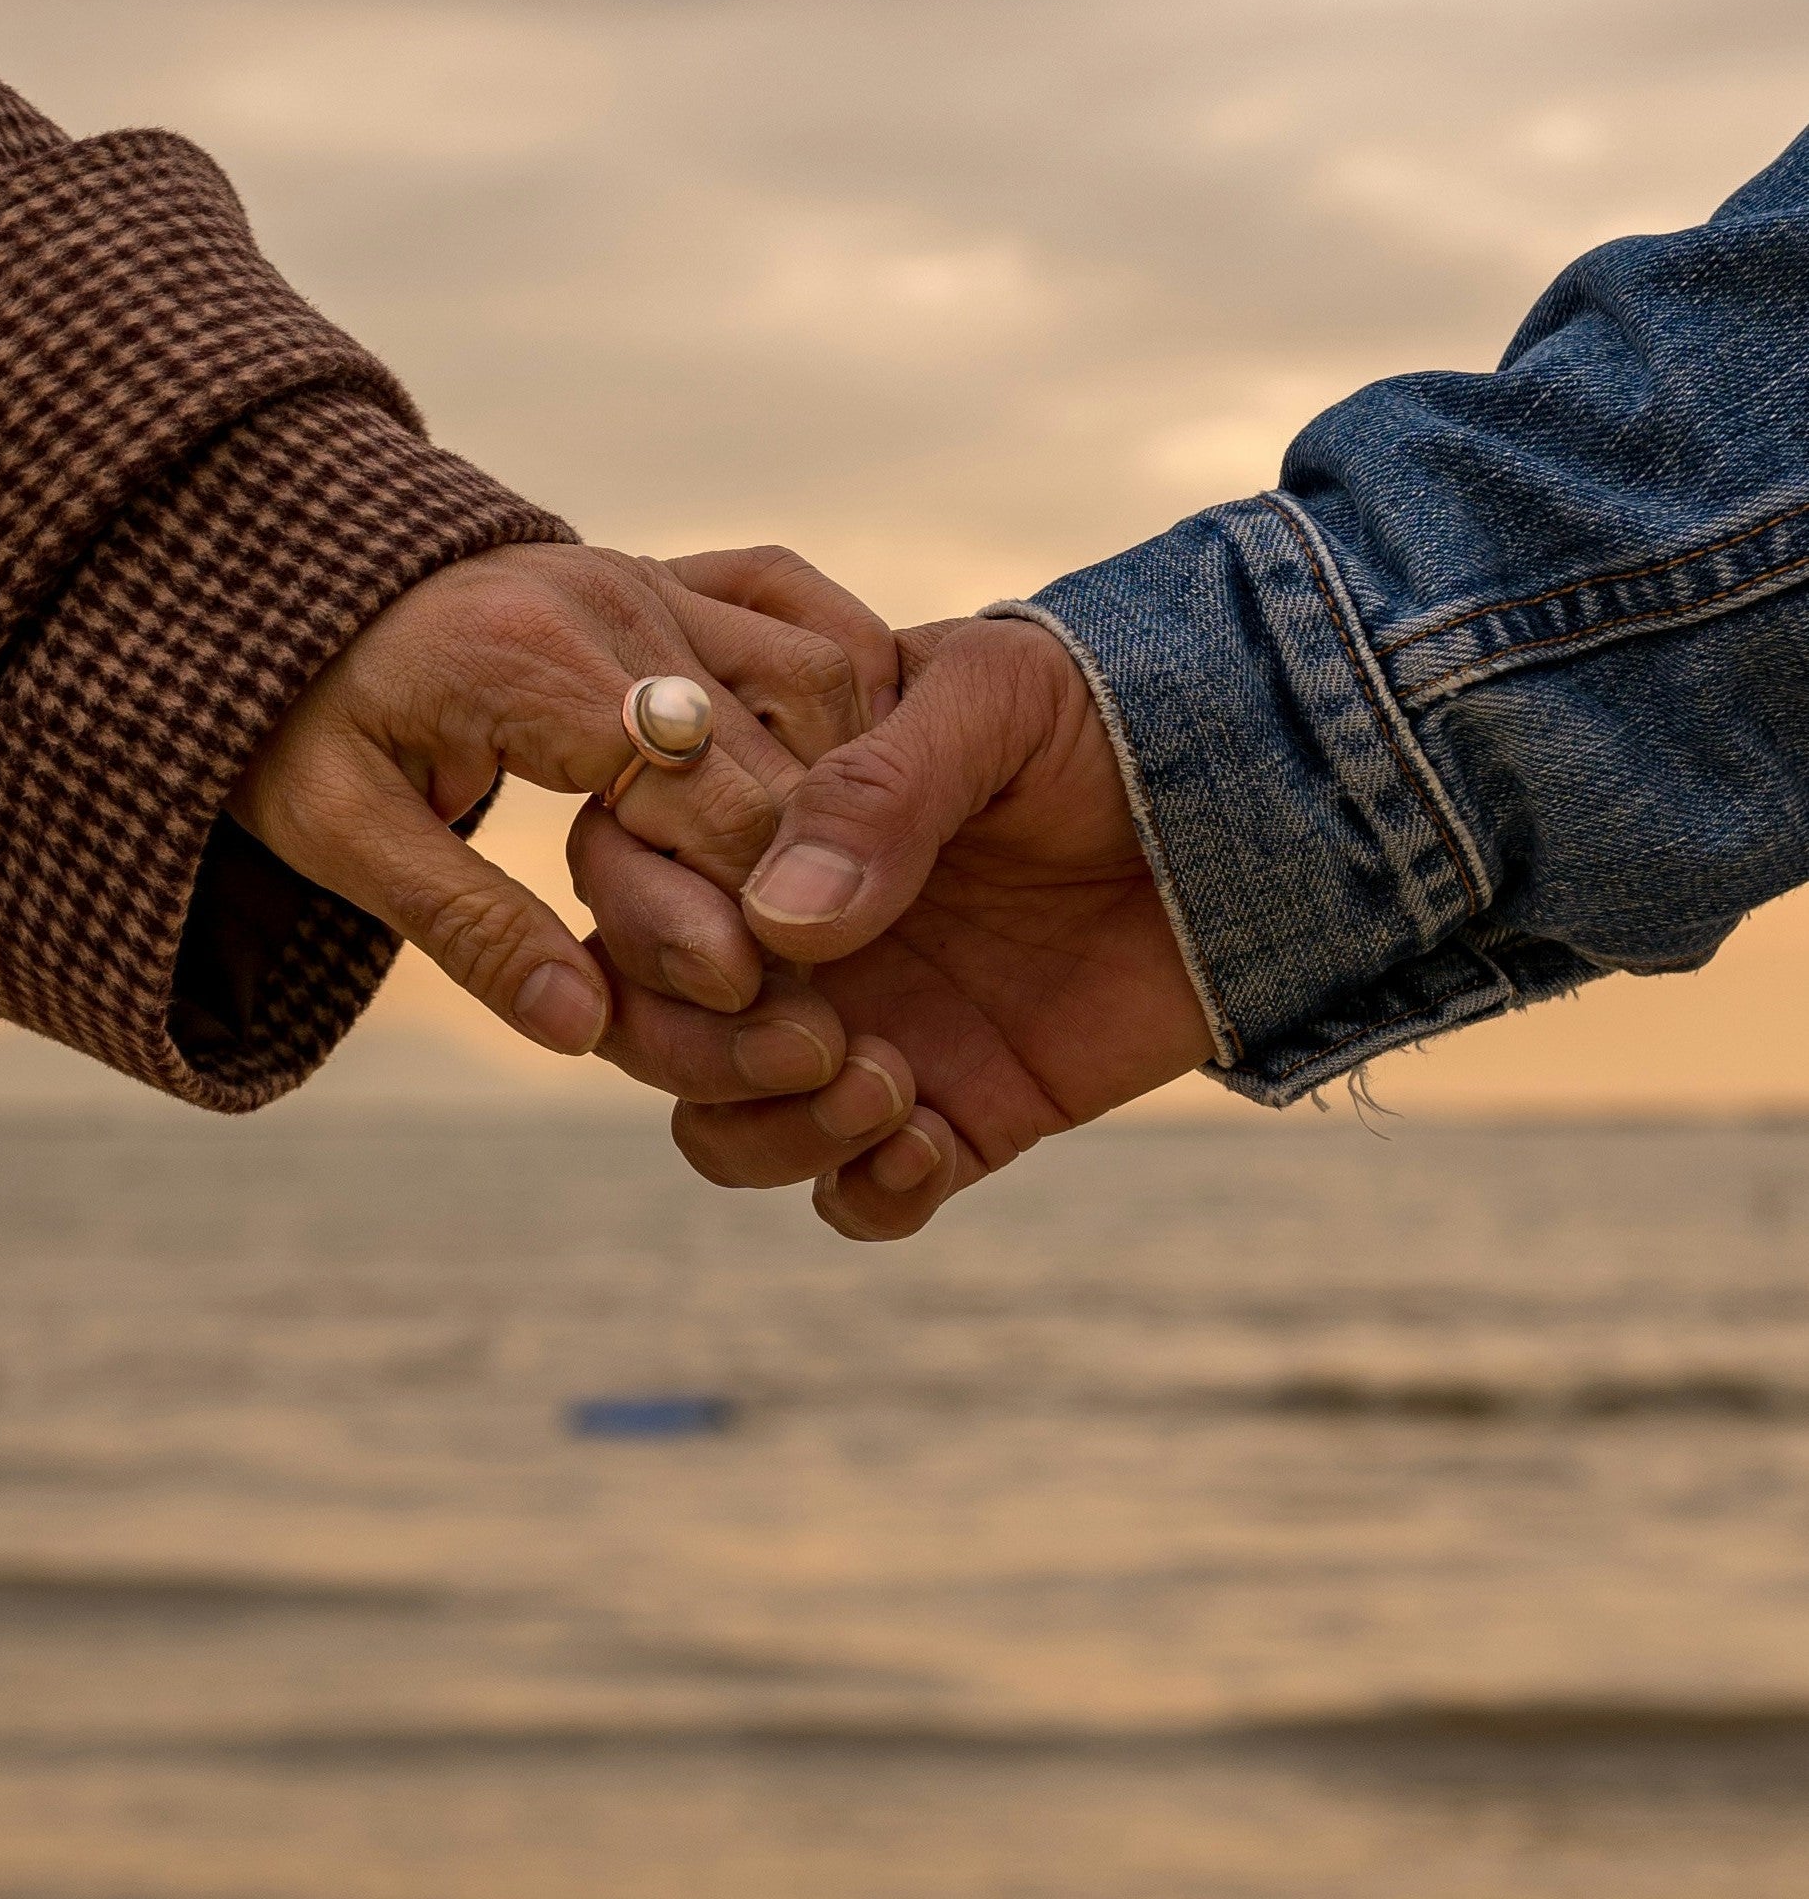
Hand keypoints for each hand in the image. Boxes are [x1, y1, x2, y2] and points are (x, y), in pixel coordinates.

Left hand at [228, 542, 899, 1062]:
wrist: (284, 586)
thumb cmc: (300, 721)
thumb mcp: (340, 835)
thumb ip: (467, 928)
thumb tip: (585, 1029)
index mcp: (532, 664)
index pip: (693, 791)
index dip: (747, 902)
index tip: (767, 994)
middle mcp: (615, 602)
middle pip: (777, 744)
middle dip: (812, 869)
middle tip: (832, 974)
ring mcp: (653, 577)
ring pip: (818, 674)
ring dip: (844, 788)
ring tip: (848, 898)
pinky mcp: (672, 573)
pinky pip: (802, 614)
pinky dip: (848, 693)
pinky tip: (858, 776)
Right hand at [582, 615, 1216, 1238]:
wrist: (1271, 807)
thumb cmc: (1118, 715)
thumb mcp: (995, 704)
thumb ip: (880, 790)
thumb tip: (779, 922)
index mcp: (766, 816)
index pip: (627, 877)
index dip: (652, 930)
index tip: (740, 952)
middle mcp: (788, 931)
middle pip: (647, 1021)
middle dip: (704, 1051)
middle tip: (820, 1037)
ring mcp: (862, 1025)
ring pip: (722, 1126)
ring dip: (774, 1133)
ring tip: (890, 1090)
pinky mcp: (953, 1111)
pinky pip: (857, 1194)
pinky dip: (868, 1194)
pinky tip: (930, 1146)